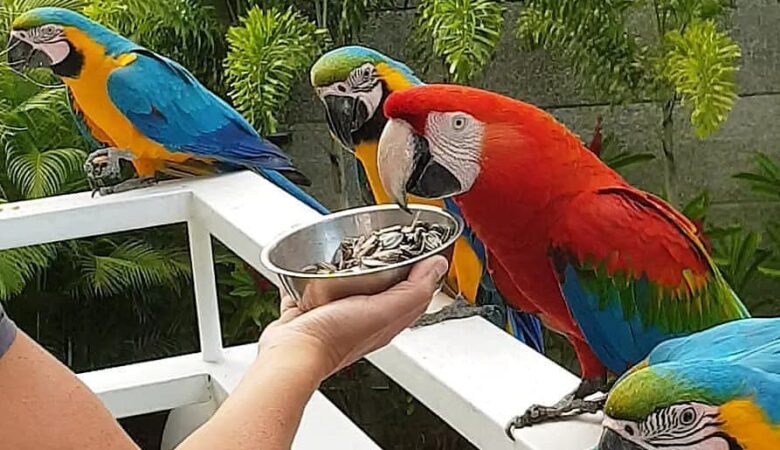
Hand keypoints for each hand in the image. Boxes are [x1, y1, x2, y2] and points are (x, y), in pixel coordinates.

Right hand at [258, 256, 448, 378]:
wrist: (293, 352)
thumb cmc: (336, 338)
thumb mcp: (385, 311)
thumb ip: (414, 290)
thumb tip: (437, 266)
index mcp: (387, 318)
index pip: (415, 290)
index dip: (422, 267)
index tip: (422, 245)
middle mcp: (364, 315)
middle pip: (383, 282)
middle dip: (387, 260)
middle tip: (388, 239)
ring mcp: (336, 311)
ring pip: (349, 281)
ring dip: (351, 264)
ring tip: (353, 245)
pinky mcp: (310, 307)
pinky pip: (316, 284)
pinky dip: (317, 271)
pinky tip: (315, 260)